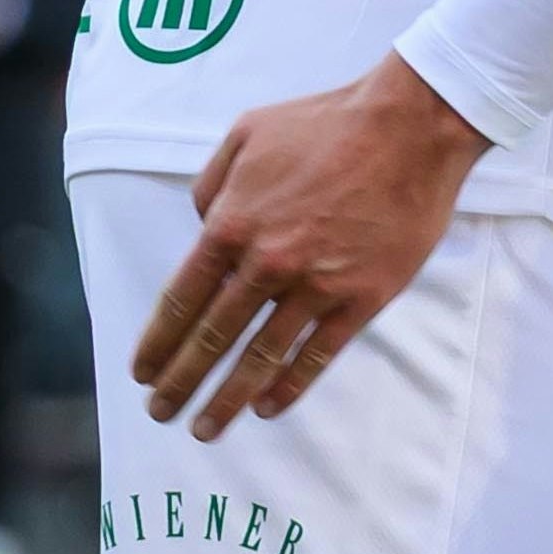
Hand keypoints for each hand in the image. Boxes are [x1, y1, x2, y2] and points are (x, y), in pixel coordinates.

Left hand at [128, 56, 490, 444]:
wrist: (409, 126)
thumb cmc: (325, 124)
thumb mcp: (246, 135)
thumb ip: (211, 187)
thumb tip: (202, 227)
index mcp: (231, 224)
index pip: (181, 298)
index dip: (158, 341)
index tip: (142, 371)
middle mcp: (266, 262)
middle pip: (212, 338)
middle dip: (180, 383)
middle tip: (160, 413)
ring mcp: (316, 284)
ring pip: (260, 357)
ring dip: (227, 399)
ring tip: (206, 429)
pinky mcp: (362, 298)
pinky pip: (318, 353)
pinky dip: (290, 385)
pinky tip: (267, 407)